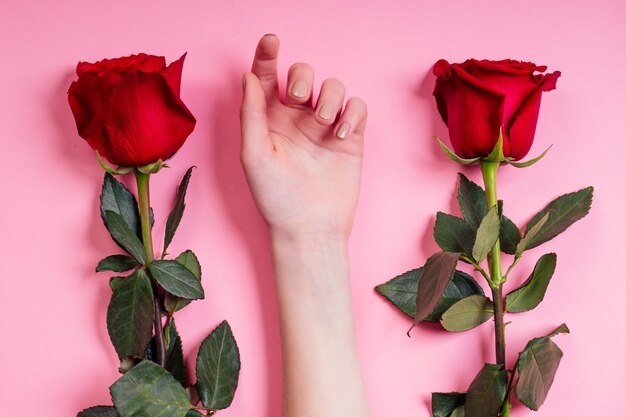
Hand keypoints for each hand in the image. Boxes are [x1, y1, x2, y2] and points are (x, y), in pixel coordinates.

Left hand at [240, 34, 366, 240]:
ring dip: (330, 96)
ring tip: (325, 121)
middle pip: (302, 75)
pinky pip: (357, 107)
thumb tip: (249, 75)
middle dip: (301, 77)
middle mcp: (297, 119)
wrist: (309, 228)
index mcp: (269, 120)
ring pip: (332, 87)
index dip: (267, 56)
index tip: (270, 40)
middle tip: (297, 99)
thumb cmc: (276, 197)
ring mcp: (324, 128)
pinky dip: (353, 112)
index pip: (267, 77)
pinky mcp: (351, 138)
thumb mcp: (254, 154)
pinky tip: (342, 132)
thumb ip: (252, 113)